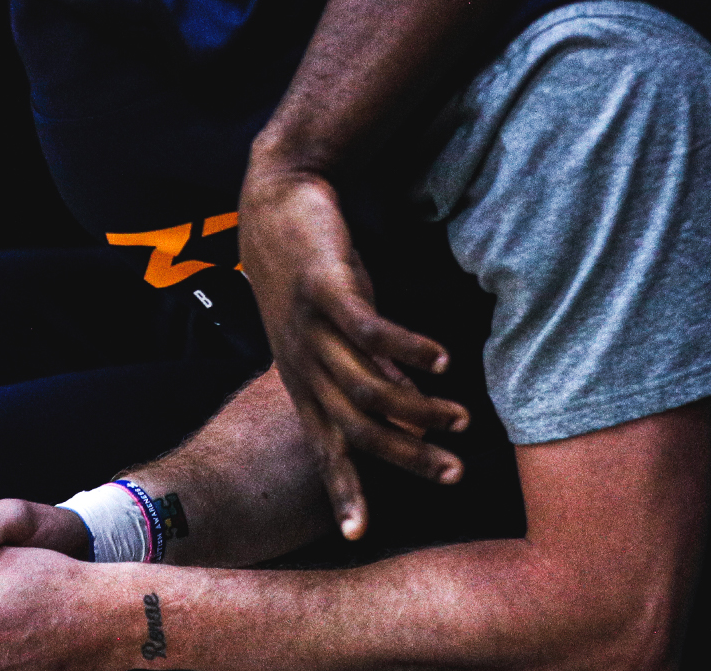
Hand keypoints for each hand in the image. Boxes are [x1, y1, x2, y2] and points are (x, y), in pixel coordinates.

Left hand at [238, 160, 468, 537]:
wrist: (275, 201)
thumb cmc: (310, 273)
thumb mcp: (333, 331)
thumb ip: (369, 370)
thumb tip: (412, 411)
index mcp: (300, 377)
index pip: (322, 443)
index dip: (341, 487)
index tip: (356, 534)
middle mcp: (301, 360)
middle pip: (353, 425)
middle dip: (403, 455)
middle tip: (454, 474)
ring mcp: (310, 326)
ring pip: (365, 385)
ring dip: (416, 407)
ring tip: (461, 419)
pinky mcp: (325, 288)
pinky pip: (368, 330)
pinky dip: (406, 349)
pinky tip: (440, 359)